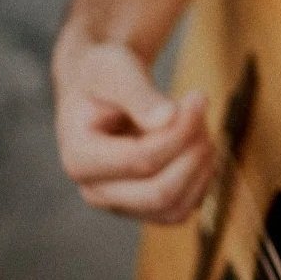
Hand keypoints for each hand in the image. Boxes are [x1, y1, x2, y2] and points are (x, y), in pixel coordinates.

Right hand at [53, 38, 215, 223]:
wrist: (103, 88)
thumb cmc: (106, 75)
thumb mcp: (116, 70)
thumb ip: (139, 94)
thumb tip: (167, 118)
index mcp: (79, 159)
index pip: (142, 160)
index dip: (181, 130)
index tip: (198, 96)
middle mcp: (96, 191)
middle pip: (160, 193)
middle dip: (193, 152)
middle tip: (201, 111)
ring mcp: (121, 204)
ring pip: (175, 209)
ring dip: (201, 166)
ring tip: (200, 125)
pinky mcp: (145, 206)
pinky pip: (184, 208)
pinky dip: (201, 178)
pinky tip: (198, 142)